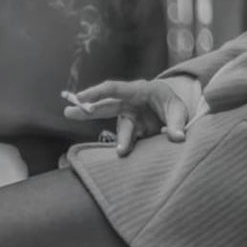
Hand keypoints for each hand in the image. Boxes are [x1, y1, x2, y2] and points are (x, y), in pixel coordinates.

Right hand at [64, 78, 196, 155]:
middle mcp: (128, 105)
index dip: (96, 92)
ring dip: (121, 141)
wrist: (173, 112)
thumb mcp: (178, 109)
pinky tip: (124, 156)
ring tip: (122, 152)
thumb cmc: (172, 104)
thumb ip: (177, 123)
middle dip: (86, 110)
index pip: (113, 89)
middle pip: (105, 106)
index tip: (81, 98)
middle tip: (68, 113)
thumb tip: (178, 138)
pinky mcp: (134, 134)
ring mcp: (130, 120)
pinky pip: (129, 142)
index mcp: (137, 90)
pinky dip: (127, 149)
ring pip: (121, 130)